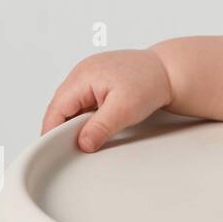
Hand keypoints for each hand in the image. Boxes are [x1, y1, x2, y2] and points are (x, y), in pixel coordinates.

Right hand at [41, 49, 173, 151]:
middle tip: (70, 149)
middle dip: (63, 128)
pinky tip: (96, 123)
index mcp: (83, 76)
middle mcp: (82, 72)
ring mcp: (89, 74)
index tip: (51, 151)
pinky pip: (83, 100)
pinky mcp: (97, 79)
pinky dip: (86, 113)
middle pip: (61, 106)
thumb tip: (81, 144)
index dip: (52, 131)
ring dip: (76, 120)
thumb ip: (100, 127)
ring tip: (87, 136)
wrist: (171, 71)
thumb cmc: (151, 83)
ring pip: (72, 104)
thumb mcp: (125, 110)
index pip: (56, 108)